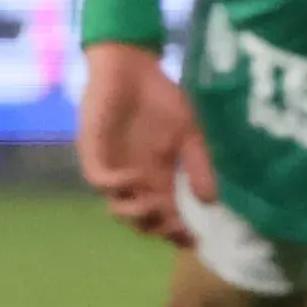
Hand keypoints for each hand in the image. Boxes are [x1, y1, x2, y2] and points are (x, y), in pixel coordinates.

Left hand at [77, 41, 214, 246]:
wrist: (131, 68)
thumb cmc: (162, 98)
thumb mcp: (191, 133)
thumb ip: (199, 165)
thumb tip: (212, 201)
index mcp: (158, 178)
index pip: (167, 215)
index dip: (179, 231)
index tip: (198, 239)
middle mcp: (135, 181)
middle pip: (141, 221)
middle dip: (159, 229)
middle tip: (177, 228)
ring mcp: (113, 168)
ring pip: (116, 207)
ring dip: (135, 214)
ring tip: (156, 206)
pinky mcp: (93, 153)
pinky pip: (99, 180)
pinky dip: (116, 185)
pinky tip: (136, 177)